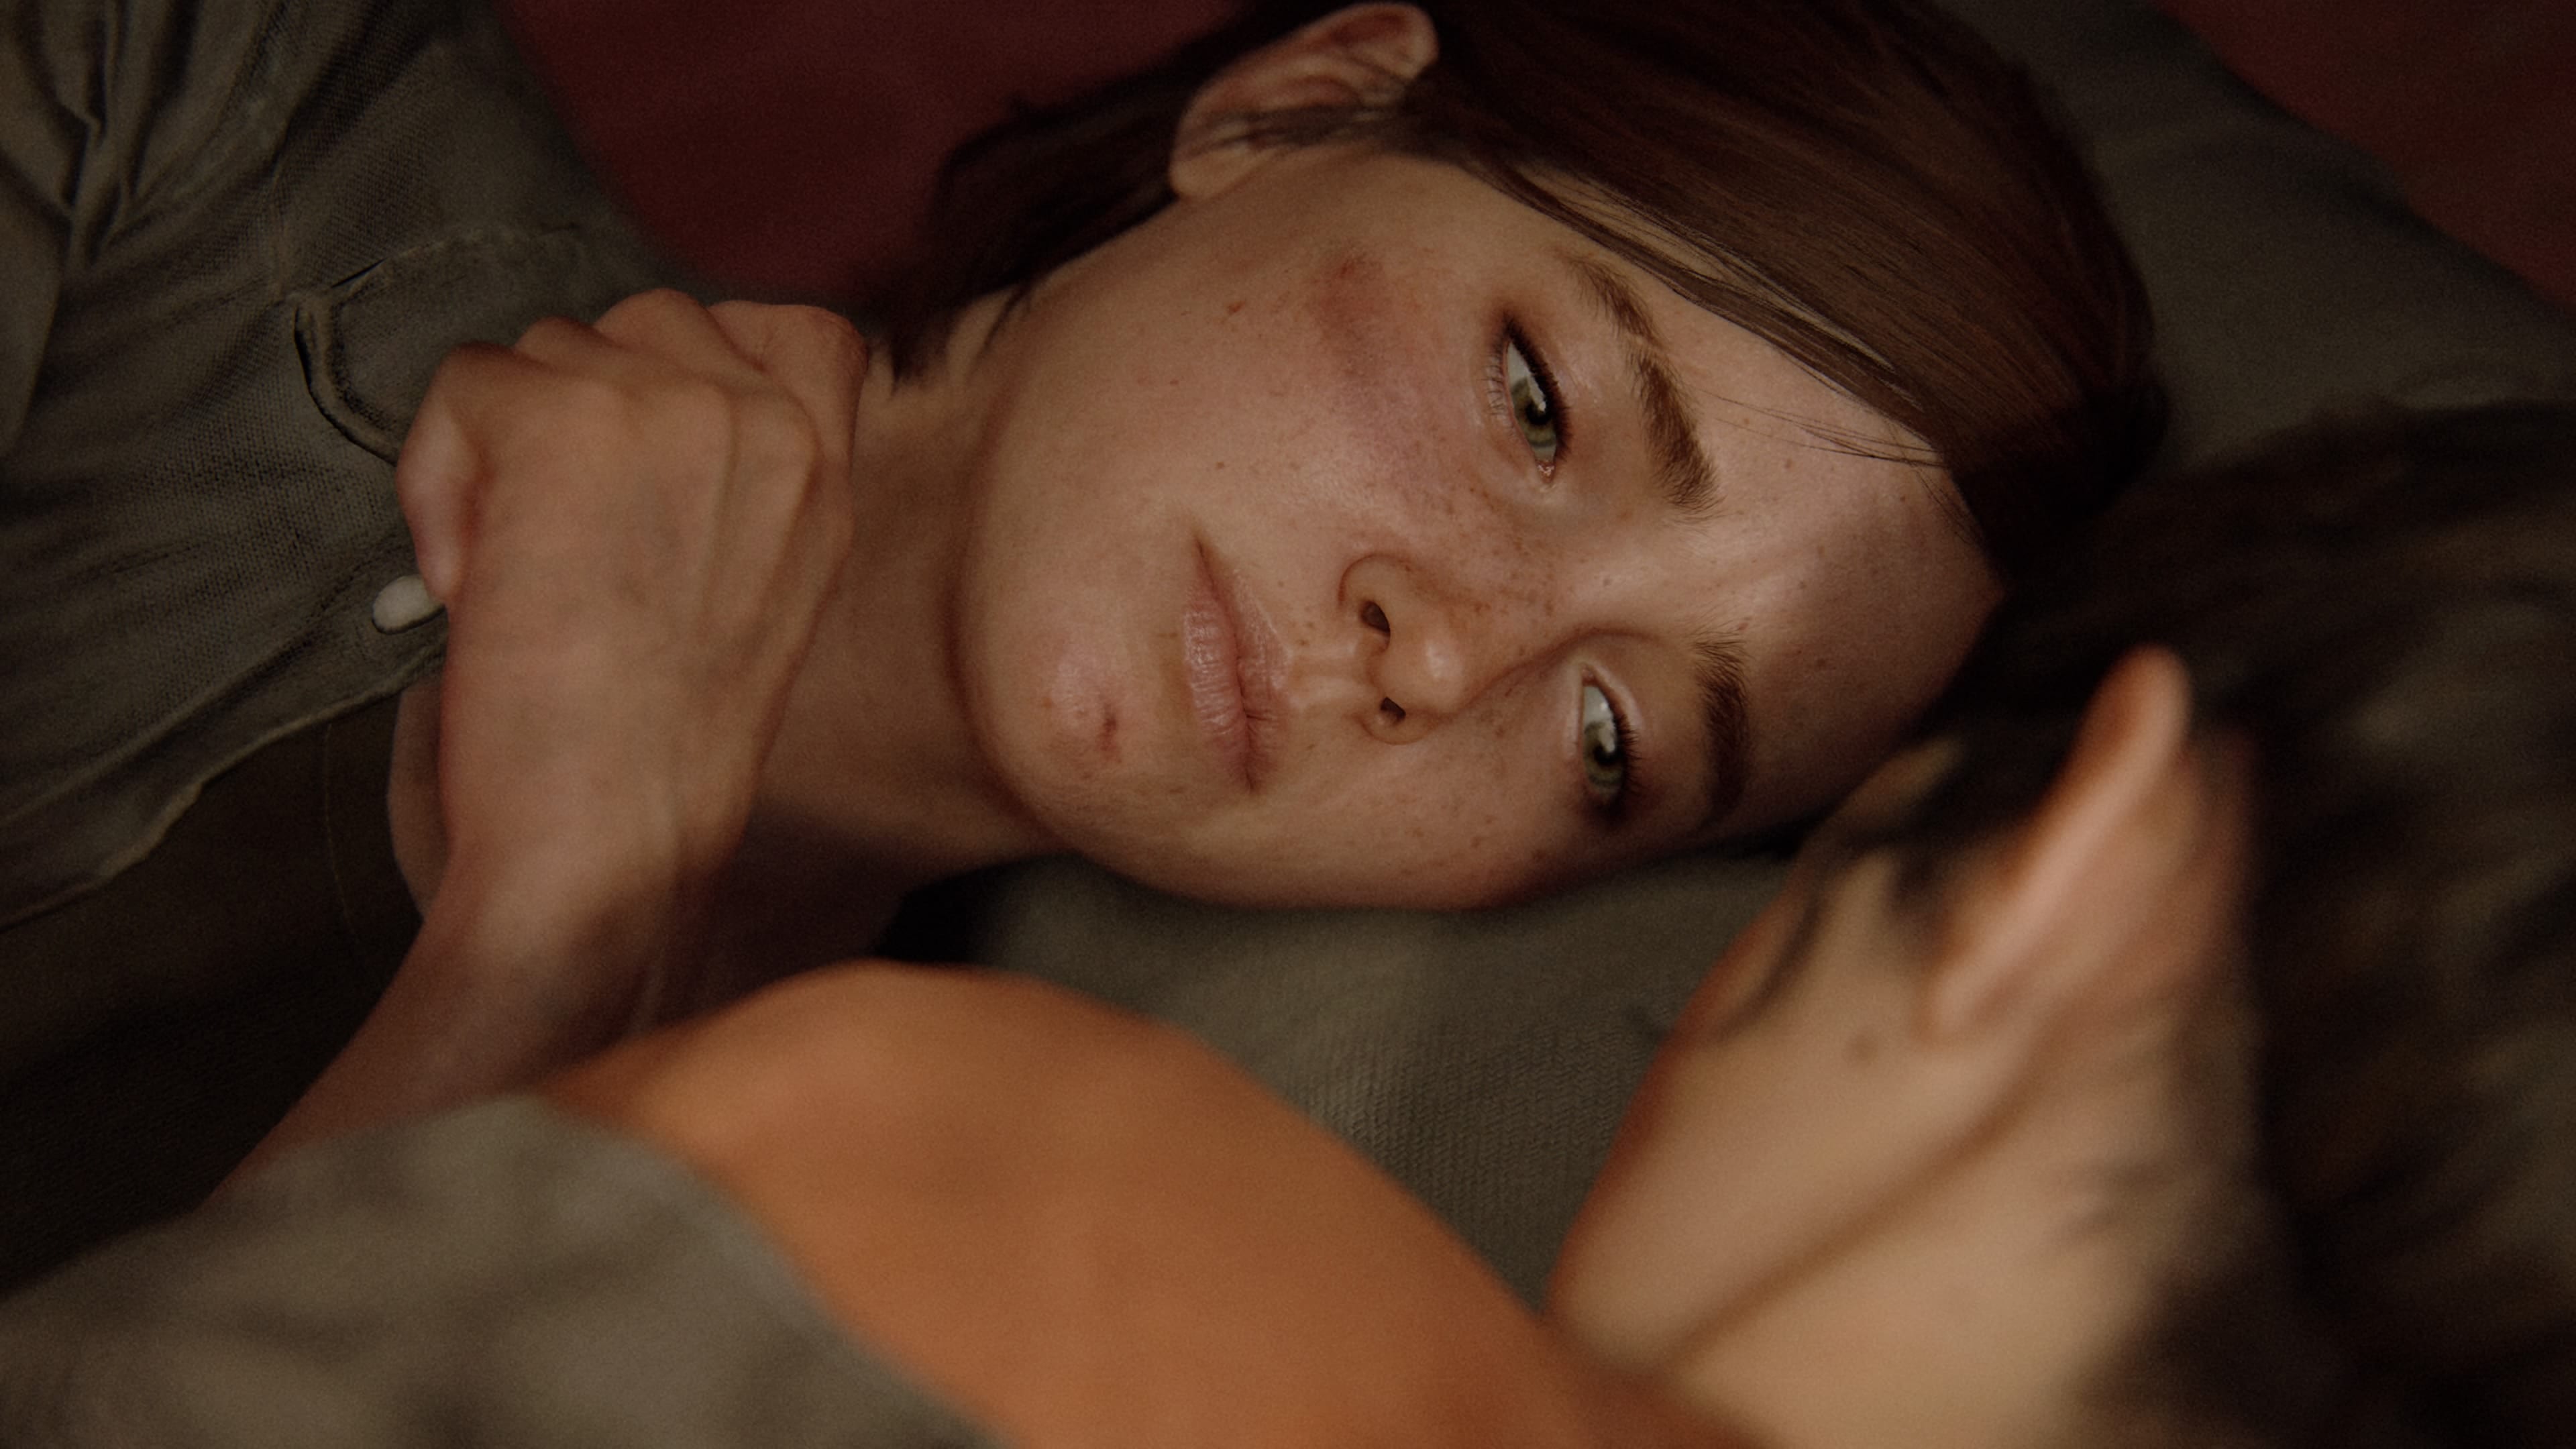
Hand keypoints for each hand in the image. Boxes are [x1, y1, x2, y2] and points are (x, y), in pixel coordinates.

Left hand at [399, 290, 859, 931]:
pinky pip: (465, 382)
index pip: (806, 332)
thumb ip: (729, 493)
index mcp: (826, 482)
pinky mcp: (569, 419)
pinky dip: (437, 478)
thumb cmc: (652, 762)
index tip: (644, 454)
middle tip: (562, 546)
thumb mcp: (751, 605)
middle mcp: (770, 427)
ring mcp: (676, 408)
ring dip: (496, 451)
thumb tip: (615, 420)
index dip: (704, 365)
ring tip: (515, 579)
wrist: (611, 846)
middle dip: (577, 410)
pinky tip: (474, 582)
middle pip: (643, 322)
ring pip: (541, 351)